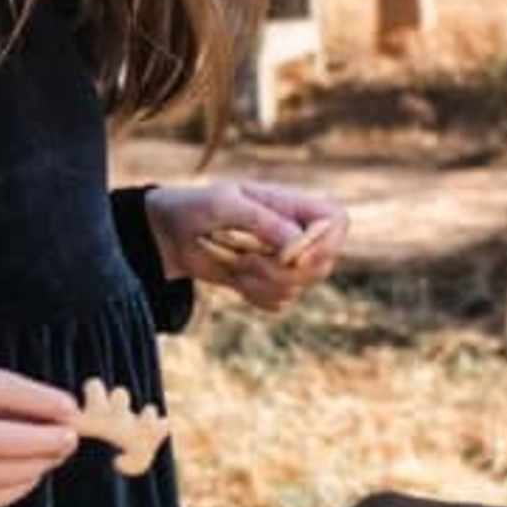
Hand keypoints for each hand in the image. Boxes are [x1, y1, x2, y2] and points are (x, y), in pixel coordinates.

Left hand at [146, 177, 347, 309]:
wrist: (169, 234)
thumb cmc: (195, 207)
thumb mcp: (223, 204)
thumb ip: (263, 220)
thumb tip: (294, 245)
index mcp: (292, 204)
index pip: (337, 221)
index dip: (325, 242)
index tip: (292, 253)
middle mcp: (297, 233)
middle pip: (323, 264)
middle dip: (282, 271)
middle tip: (248, 258)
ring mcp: (286, 261)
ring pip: (299, 287)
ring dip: (261, 283)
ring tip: (235, 264)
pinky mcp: (271, 284)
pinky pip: (280, 302)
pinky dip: (255, 295)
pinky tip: (237, 278)